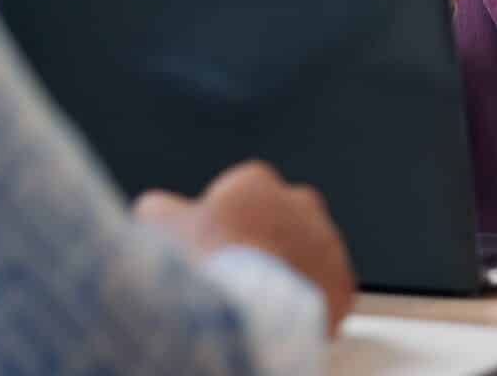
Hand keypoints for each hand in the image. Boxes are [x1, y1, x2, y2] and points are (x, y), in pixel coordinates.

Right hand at [135, 162, 356, 333]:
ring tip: (259, 296)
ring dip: (288, 268)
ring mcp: (326, 242)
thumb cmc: (206, 265)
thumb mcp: (160, 225)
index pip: (242, 192)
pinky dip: (308, 299)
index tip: (213, 243)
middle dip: (263, 237)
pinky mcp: (342, 281)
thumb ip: (158, 207)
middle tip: (239, 269)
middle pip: (279, 218)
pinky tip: (282, 313)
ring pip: (306, 252)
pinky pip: (326, 287)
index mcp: (256, 183)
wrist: (247, 312)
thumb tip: (154, 206)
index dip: (223, 220)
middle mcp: (300, 203)